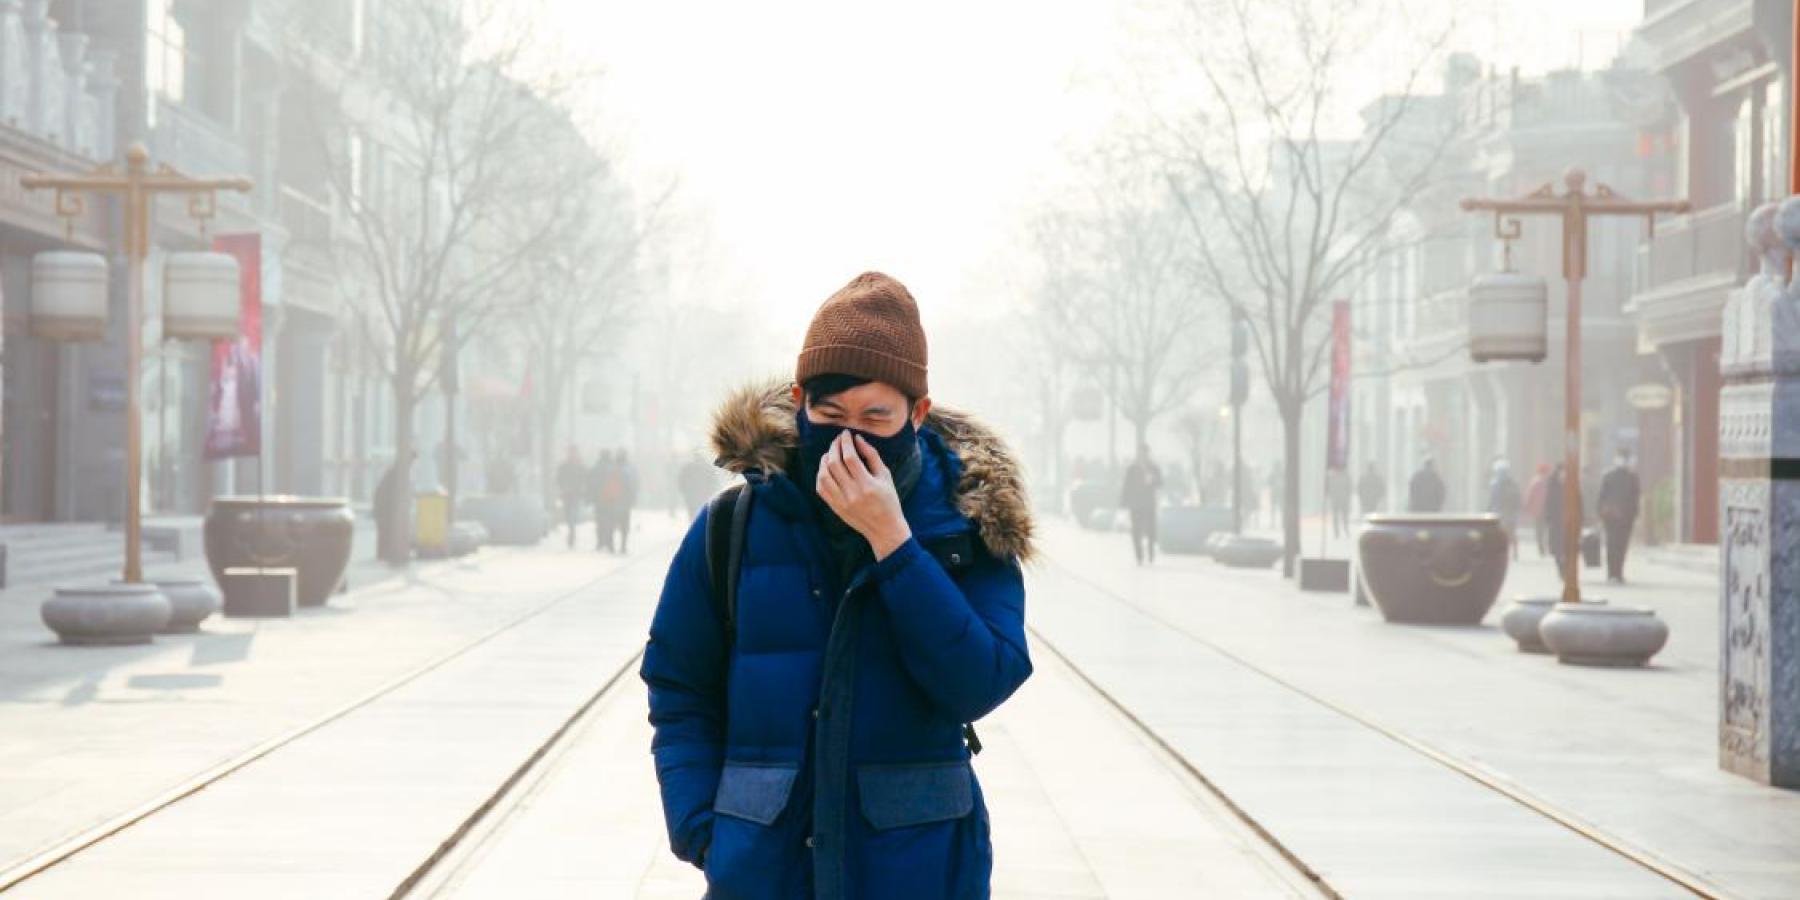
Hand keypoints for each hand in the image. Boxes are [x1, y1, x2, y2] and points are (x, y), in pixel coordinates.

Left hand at [815, 431, 911, 558]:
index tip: (846, 433)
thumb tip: (858, 439)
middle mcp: (852, 494)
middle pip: (834, 464)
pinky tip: (826, 468)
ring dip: (824, 460)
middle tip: (838, 440)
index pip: (850, 458)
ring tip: (830, 453)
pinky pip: (820, 488)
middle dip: (834, 447)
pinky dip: (820, 475)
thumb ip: (872, 456)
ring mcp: (841, 502)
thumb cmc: (889, 500)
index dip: (846, 442)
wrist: (884, 529)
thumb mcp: (885, 476)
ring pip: (824, 476)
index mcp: (867, 485)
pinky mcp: (835, 507)